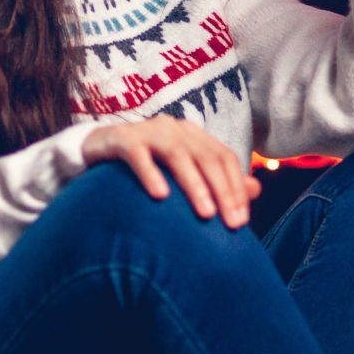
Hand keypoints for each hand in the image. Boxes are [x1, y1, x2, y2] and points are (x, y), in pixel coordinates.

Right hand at [83, 115, 261, 227]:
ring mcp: (148, 131)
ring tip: (205, 214)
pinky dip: (151, 175)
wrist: (98, 150)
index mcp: (193, 135)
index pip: (224, 157)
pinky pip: (139, 156)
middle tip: (231, 223)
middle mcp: (175, 129)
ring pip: (177, 155)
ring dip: (194, 185)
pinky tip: (160, 197)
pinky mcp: (122, 139)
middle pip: (206, 157)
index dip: (236, 187)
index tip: (242, 220)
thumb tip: (256, 190)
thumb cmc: (146, 166)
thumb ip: (217, 181)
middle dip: (222, 191)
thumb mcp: (183, 174)